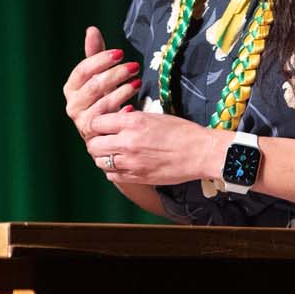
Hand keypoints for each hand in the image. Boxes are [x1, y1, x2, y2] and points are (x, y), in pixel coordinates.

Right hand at [63, 25, 140, 147]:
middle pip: (93, 87)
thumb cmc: (103, 97)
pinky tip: (133, 107)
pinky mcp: (95, 137)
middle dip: (115, 75)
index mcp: (71, 87)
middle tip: (134, 66)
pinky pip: (109, 124)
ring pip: (102, 105)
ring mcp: (82, 122)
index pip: (82, 70)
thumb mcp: (100, 75)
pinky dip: (121, 114)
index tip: (121, 52)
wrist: (106, 130)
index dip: (101, 60)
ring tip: (138, 83)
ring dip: (122, 92)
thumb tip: (91, 29)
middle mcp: (72, 105)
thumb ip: (95, 54)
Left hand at [86, 100, 222, 188]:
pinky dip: (112, 170)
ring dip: (103, 157)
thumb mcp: (154, 116)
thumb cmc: (182, 131)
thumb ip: (131, 119)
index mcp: (132, 121)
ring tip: (112, 153)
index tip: (101, 126)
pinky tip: (121, 164)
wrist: (200, 152)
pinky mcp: (137, 177)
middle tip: (103, 140)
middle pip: (93, 144)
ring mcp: (131, 162)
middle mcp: (128, 142)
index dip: (96, 124)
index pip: (96, 122)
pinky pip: (112, 176)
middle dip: (95, 141)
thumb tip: (113, 120)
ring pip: (100, 161)